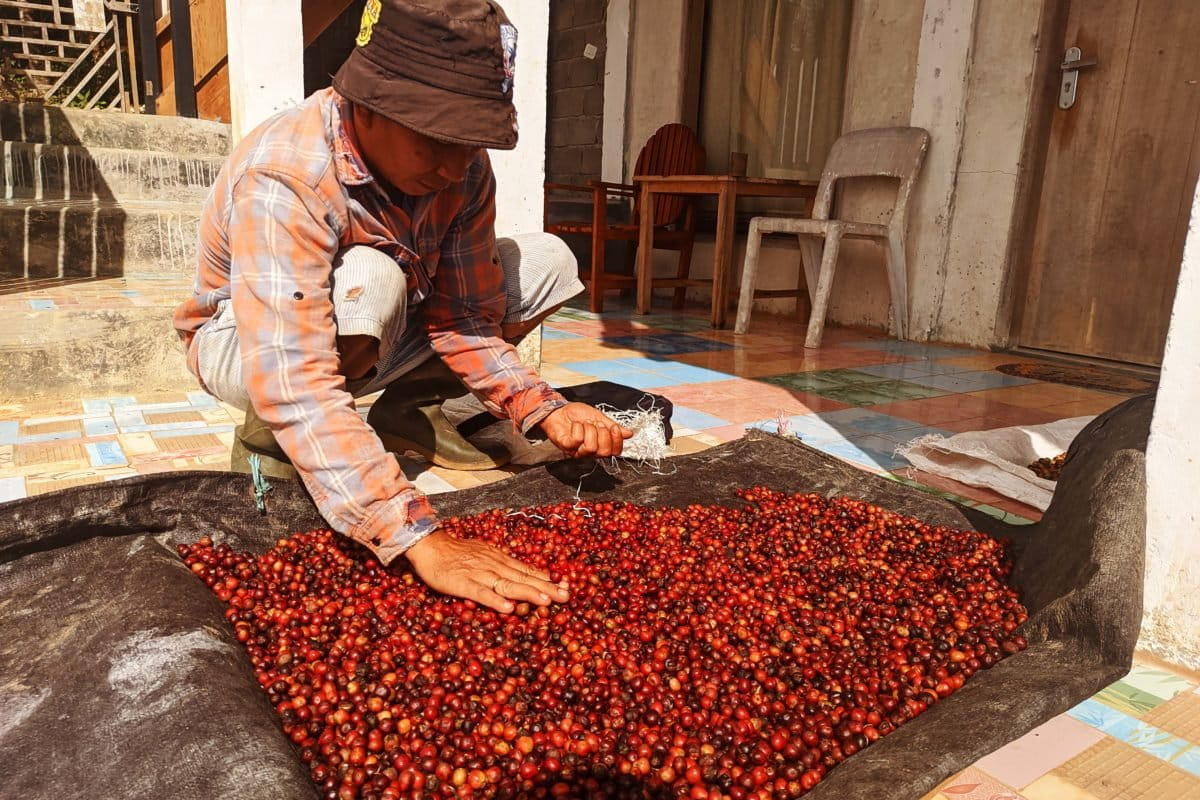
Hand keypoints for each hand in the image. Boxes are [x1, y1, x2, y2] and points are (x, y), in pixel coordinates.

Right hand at [405, 530, 568, 613]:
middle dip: (545, 588)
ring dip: (527, 593)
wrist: (430, 546)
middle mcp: (494, 566)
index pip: (527, 570)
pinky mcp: (463, 583)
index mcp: (499, 560)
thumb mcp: (485, 554)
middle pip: (523, 578)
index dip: (546, 579)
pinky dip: (495, 601)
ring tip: (545, 601)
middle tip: (566, 596)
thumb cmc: (457, 552)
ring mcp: (479, 574)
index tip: (565, 586)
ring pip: (507, 585)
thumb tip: (528, 573)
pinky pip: (481, 593)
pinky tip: (508, 609)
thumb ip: (504, 565)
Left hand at [540, 402, 632, 457]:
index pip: (615, 452)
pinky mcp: (566, 446)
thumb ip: (612, 426)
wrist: (559, 409)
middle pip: (604, 453)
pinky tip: (575, 425)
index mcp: (600, 444)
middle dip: (603, 435)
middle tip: (597, 424)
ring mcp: (577, 450)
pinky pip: (577, 441)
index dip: (617, 441)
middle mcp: (590, 451)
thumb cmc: (577, 414)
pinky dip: (578, 428)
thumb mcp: (599, 417)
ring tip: (585, 423)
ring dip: (590, 430)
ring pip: (591, 448)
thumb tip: (629, 433)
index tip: (615, 428)